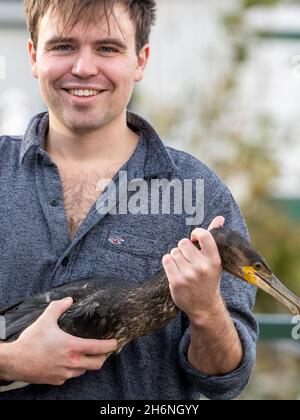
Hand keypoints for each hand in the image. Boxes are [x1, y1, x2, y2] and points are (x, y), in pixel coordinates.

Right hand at [0, 298, 117, 384]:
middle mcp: (72, 363)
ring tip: (86, 354)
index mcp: (73, 347)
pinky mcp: (57, 380)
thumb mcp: (45, 319)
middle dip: (103, 356)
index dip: (111, 345)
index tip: (115, 342)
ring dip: (88, 363)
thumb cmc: (30, 341)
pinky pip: (71, 376)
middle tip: (104, 349)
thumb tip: (69, 299)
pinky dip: (74, 369)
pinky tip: (69, 361)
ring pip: (84, 371)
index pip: (99, 348)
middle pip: (97, 364)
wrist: (15, 361)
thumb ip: (59, 307)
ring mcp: (65, 374)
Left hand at [162, 216, 224, 322]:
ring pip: (173, 252)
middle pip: (183, 243)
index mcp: (214, 260)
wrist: (203, 306)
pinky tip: (175, 271)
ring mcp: (189, 275)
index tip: (194, 240)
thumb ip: (214, 238)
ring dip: (175, 257)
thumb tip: (220, 218)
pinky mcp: (176, 282)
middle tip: (188, 259)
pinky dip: (168, 263)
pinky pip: (166, 260)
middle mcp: (203, 267)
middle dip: (183, 249)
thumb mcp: (214, 260)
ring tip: (183, 267)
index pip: (204, 235)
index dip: (195, 234)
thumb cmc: (209, 278)